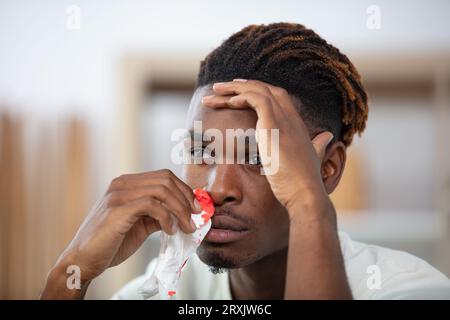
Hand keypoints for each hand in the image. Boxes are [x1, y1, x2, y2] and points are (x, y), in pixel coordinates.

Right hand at [42, 169, 201, 297]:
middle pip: (166, 179)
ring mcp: (118, 195)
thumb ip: (158, 215)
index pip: (164, 176)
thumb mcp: (140, 225)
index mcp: (127, 184)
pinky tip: (170, 230)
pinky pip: (151, 204)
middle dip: (186, 198)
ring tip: (185, 227)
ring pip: (161, 190)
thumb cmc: (111, 243)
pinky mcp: (117, 209)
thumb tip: (182, 214)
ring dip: (180, 209)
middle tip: (195, 217)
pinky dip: (166, 217)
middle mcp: (122, 184)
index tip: (195, 208)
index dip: (184, 190)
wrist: (83, 260)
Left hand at [202, 79, 333, 213]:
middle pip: (264, 89)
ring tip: (214, 91)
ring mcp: (283, 120)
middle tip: (221, 87)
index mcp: (296, 124)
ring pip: (257, 91)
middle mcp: (290, 117)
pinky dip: (241, 97)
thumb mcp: (313, 158)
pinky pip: (256, 100)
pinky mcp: (273, 126)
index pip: (277, 96)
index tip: (239, 91)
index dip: (258, 90)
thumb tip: (326, 137)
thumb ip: (317, 146)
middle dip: (241, 85)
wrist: (305, 193)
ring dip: (233, 89)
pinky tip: (228, 102)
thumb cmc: (304, 182)